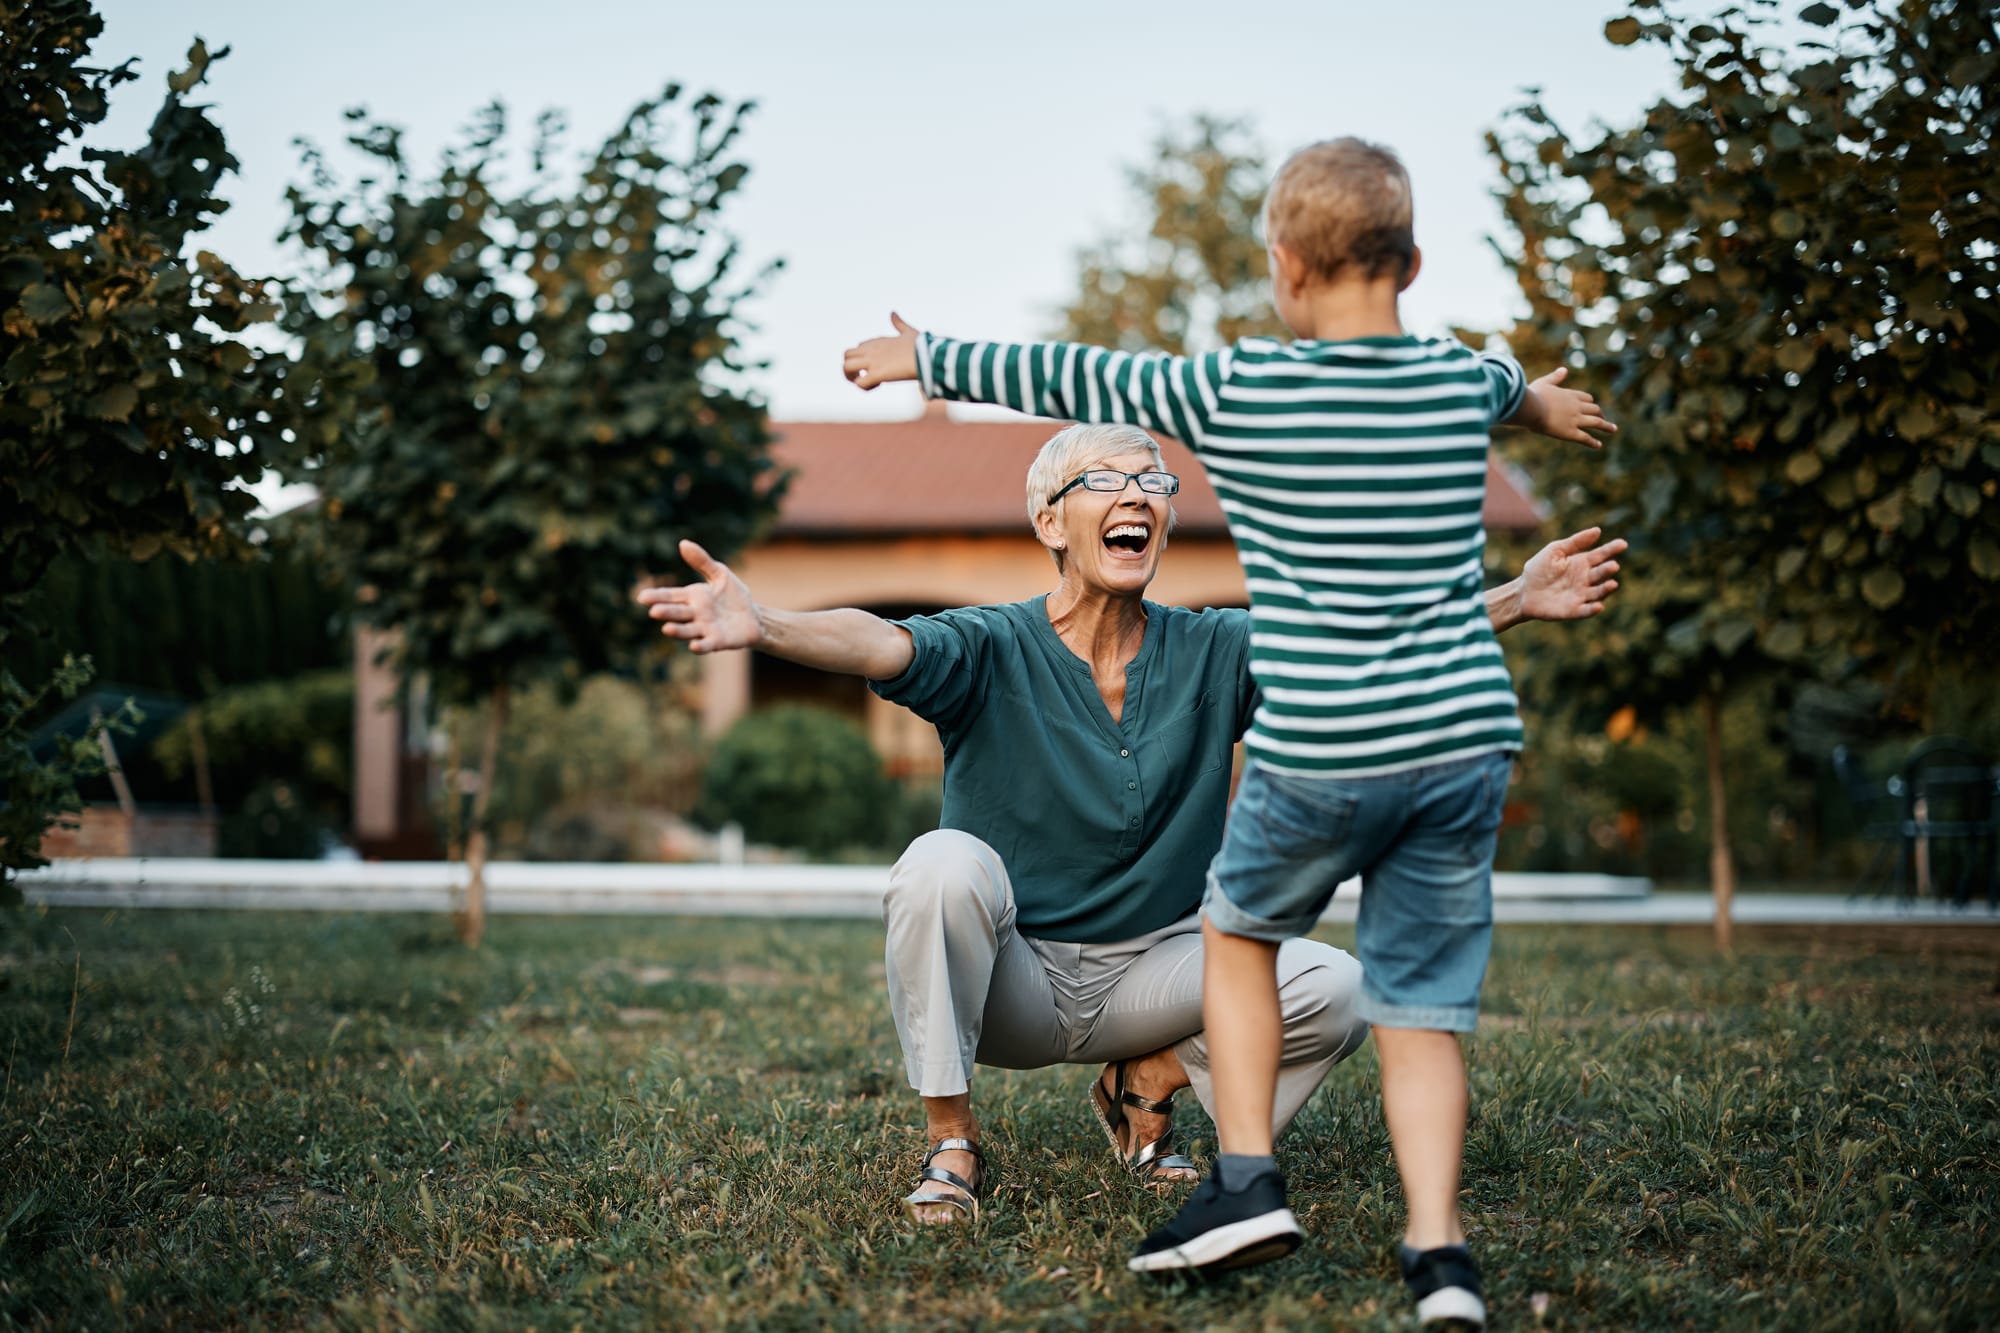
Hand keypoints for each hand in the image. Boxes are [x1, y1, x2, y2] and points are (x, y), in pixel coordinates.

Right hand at [636, 539, 763, 652]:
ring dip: (677, 631)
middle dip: (666, 612)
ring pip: (687, 630)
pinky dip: (700, 646)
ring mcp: (704, 629)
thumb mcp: (720, 574)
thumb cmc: (734, 596)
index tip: (642, 597)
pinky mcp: (718, 641)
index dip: (657, 596)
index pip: (671, 596)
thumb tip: (683, 543)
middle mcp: (694, 614)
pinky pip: (706, 645)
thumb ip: (702, 561)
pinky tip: (694, 645)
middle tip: (654, 611)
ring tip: (666, 629)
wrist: (754, 617)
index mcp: (692, 597)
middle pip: (677, 613)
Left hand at [842, 312, 919, 390]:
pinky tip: (877, 385)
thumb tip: (892, 313)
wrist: (927, 356)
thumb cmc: (921, 346)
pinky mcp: (877, 374)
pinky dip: (864, 387)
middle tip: (863, 376)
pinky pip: (859, 383)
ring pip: (846, 367)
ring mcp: (872, 361)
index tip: (877, 366)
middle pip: (846, 355)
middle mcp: (871, 350)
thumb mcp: (909, 331)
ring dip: (852, 377)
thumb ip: (899, 323)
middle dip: (850, 367)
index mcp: (878, 341)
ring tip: (865, 383)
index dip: (864, 358)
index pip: (859, 347)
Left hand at [1520, 526, 1624, 620]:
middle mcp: (1585, 579)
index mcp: (1582, 563)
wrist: (1523, 591)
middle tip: (1613, 566)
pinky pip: (1586, 611)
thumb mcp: (1555, 551)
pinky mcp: (1573, 610)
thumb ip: (1575, 542)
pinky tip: (1599, 606)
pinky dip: (1593, 609)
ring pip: (1598, 592)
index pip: (1601, 555)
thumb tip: (1598, 530)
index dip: (1612, 549)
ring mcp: (1581, 595)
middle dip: (1608, 570)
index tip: (1623, 544)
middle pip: (1601, 574)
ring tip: (1612, 584)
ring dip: (1606, 589)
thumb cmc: (1539, 569)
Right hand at [1522, 367, 1616, 447]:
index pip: (1587, 398)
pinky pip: (1585, 438)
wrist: (1530, 408)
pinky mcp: (1570, 433)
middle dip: (1601, 414)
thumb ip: (1555, 377)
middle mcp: (1577, 406)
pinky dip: (1593, 442)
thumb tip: (1564, 370)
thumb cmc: (1533, 395)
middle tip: (1604, 419)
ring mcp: (1575, 420)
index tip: (1593, 407)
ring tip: (1613, 429)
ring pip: (1596, 422)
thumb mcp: (1544, 383)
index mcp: (1570, 395)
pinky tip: (1598, 445)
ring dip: (1606, 426)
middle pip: (1595, 409)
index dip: (1591, 403)